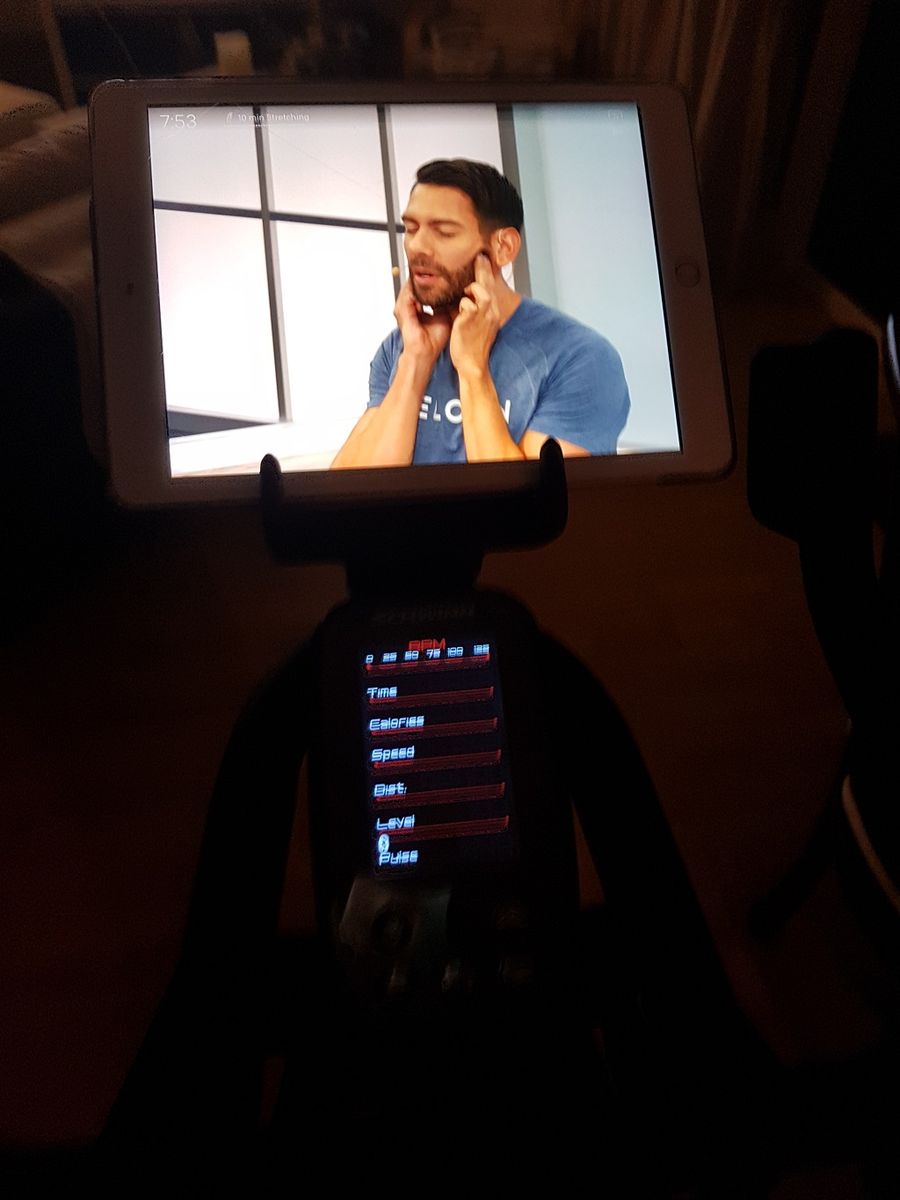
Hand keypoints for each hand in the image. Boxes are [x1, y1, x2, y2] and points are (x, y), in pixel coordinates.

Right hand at [394, 278, 450, 365]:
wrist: (425, 353)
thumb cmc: (433, 340)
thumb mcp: (444, 316)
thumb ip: (446, 303)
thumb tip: (455, 290)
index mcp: (416, 307)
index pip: (420, 287)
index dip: (431, 280)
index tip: (444, 274)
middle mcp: (407, 305)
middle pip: (414, 284)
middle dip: (426, 277)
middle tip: (439, 269)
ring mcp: (403, 307)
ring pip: (410, 285)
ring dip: (422, 281)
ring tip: (435, 275)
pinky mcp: (402, 310)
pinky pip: (409, 293)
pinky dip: (419, 289)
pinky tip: (430, 286)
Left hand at [449, 254, 499, 377]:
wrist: (472, 364)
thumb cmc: (472, 346)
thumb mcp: (476, 324)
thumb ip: (470, 309)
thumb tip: (461, 297)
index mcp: (492, 312)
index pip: (491, 288)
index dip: (487, 275)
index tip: (483, 262)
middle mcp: (491, 311)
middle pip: (488, 283)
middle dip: (484, 268)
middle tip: (480, 256)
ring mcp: (482, 315)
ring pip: (480, 289)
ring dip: (471, 287)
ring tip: (466, 290)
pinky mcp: (471, 319)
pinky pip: (466, 302)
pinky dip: (461, 304)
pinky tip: (458, 313)